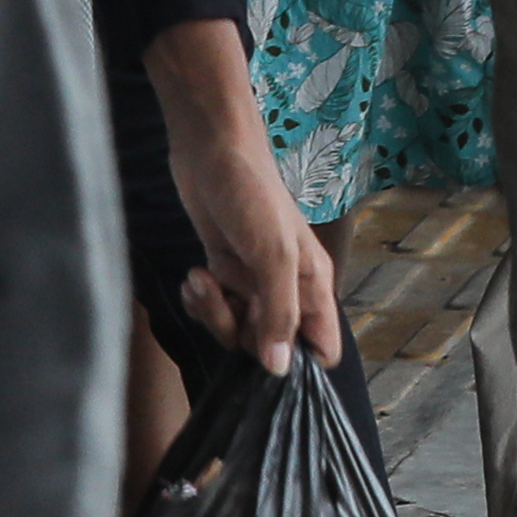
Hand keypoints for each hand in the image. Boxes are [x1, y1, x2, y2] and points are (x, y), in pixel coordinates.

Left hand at [149, 29, 344, 376]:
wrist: (210, 146)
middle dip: (240, 334)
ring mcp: (252, 280)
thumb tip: (280, 369)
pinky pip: (215, 307)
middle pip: (270, 347)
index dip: (302, 366)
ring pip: (237, 329)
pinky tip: (193, 274)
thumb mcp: (273, 256)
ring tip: (200, 277)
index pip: (323, 348)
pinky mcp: (223, 268)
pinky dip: (200, 300)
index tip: (268, 362)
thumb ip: (279, 314)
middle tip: (224, 299)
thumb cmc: (252, 193)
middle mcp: (286, 289)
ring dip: (214, 312)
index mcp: (312, 286)